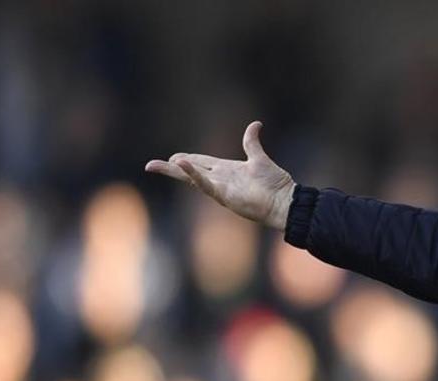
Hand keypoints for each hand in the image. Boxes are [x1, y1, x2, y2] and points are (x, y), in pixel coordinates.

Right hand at [145, 121, 295, 230]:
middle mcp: (220, 179)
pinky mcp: (225, 196)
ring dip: (174, 171)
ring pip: (191, 178)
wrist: (285, 200)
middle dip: (172, 167)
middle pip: (190, 171)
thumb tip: (256, 124)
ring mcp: (221, 188)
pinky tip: (182, 166)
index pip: (201, 163)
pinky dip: (194, 175)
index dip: (186, 159)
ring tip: (155, 166)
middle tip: (152, 165)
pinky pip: (206, 184)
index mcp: (226, 170)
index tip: (172, 157)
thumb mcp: (259, 157)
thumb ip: (252, 141)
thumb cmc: (275, 183)